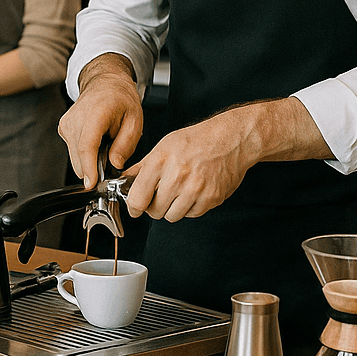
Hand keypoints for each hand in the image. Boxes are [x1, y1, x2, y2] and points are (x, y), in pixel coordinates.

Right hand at [58, 58, 143, 188]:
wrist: (104, 82)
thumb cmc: (120, 98)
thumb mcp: (135, 120)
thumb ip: (125, 145)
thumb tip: (114, 165)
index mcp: (97, 112)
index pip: (87, 145)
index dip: (89, 168)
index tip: (92, 184)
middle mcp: (76, 117)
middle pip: (79, 155)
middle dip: (95, 167)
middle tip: (112, 159)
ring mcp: (67, 123)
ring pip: (75, 157)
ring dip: (90, 160)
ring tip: (105, 145)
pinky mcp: (63, 129)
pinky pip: (73, 151)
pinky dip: (85, 153)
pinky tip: (96, 142)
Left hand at [123, 108, 256, 221]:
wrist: (231, 139)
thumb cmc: (196, 140)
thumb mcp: (164, 146)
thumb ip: (143, 166)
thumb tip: (125, 180)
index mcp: (161, 161)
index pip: (137, 198)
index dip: (134, 207)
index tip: (135, 208)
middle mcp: (178, 176)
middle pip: (154, 211)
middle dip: (155, 206)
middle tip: (161, 195)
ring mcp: (196, 189)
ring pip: (172, 216)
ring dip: (172, 208)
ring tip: (179, 191)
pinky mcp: (211, 198)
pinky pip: (192, 214)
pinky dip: (190, 207)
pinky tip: (194, 191)